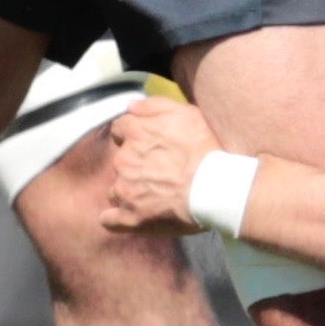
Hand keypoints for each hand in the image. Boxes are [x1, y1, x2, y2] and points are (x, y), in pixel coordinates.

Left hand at [98, 97, 222, 233]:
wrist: (215, 189)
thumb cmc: (205, 149)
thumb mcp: (186, 114)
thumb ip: (154, 106)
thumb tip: (131, 106)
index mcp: (135, 133)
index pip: (119, 129)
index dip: (133, 136)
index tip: (147, 145)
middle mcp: (123, 159)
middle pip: (119, 160)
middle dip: (134, 165)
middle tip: (159, 172)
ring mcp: (124, 189)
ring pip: (116, 189)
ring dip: (130, 190)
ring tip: (155, 196)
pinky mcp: (130, 217)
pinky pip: (109, 219)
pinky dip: (117, 218)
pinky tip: (130, 217)